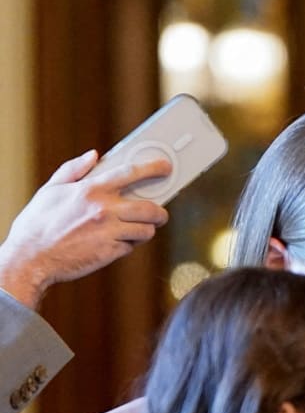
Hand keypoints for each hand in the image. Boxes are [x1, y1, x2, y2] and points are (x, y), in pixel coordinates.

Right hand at [0, 151, 169, 308]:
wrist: (30, 257)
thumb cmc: (38, 223)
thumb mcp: (51, 190)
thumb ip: (74, 170)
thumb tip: (93, 155)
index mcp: (90, 190)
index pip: (130, 173)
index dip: (152, 168)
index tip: (165, 167)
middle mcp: (104, 209)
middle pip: (150, 208)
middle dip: (160, 212)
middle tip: (159, 214)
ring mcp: (110, 231)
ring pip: (146, 230)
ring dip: (145, 230)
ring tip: (134, 230)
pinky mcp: (110, 252)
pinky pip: (131, 247)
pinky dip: (127, 245)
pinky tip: (114, 243)